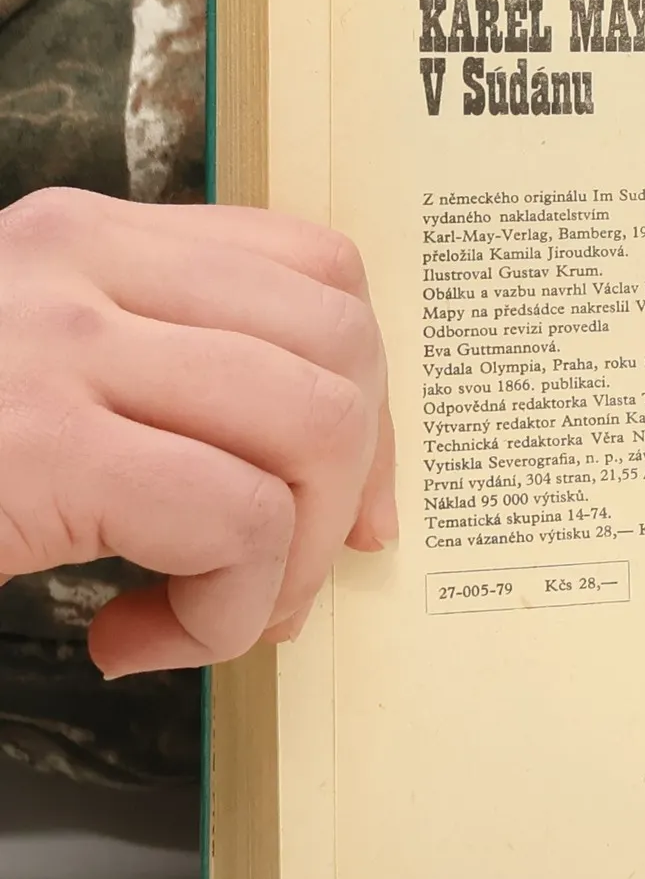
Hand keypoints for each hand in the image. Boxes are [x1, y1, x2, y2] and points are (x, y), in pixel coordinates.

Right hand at [0, 189, 396, 676]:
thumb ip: (166, 386)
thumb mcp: (45, 381)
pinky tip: (134, 642)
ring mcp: (56, 343)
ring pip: (314, 428)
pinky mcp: (40, 443)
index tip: (352, 504)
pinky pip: (240, 521)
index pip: (320, 272)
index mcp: (89, 237)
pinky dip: (226, 613)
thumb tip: (340, 487)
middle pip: (342, 345)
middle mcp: (78, 259)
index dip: (371, 398)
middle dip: (349, 488)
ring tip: (207, 616)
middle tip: (279, 580)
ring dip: (292, 559)